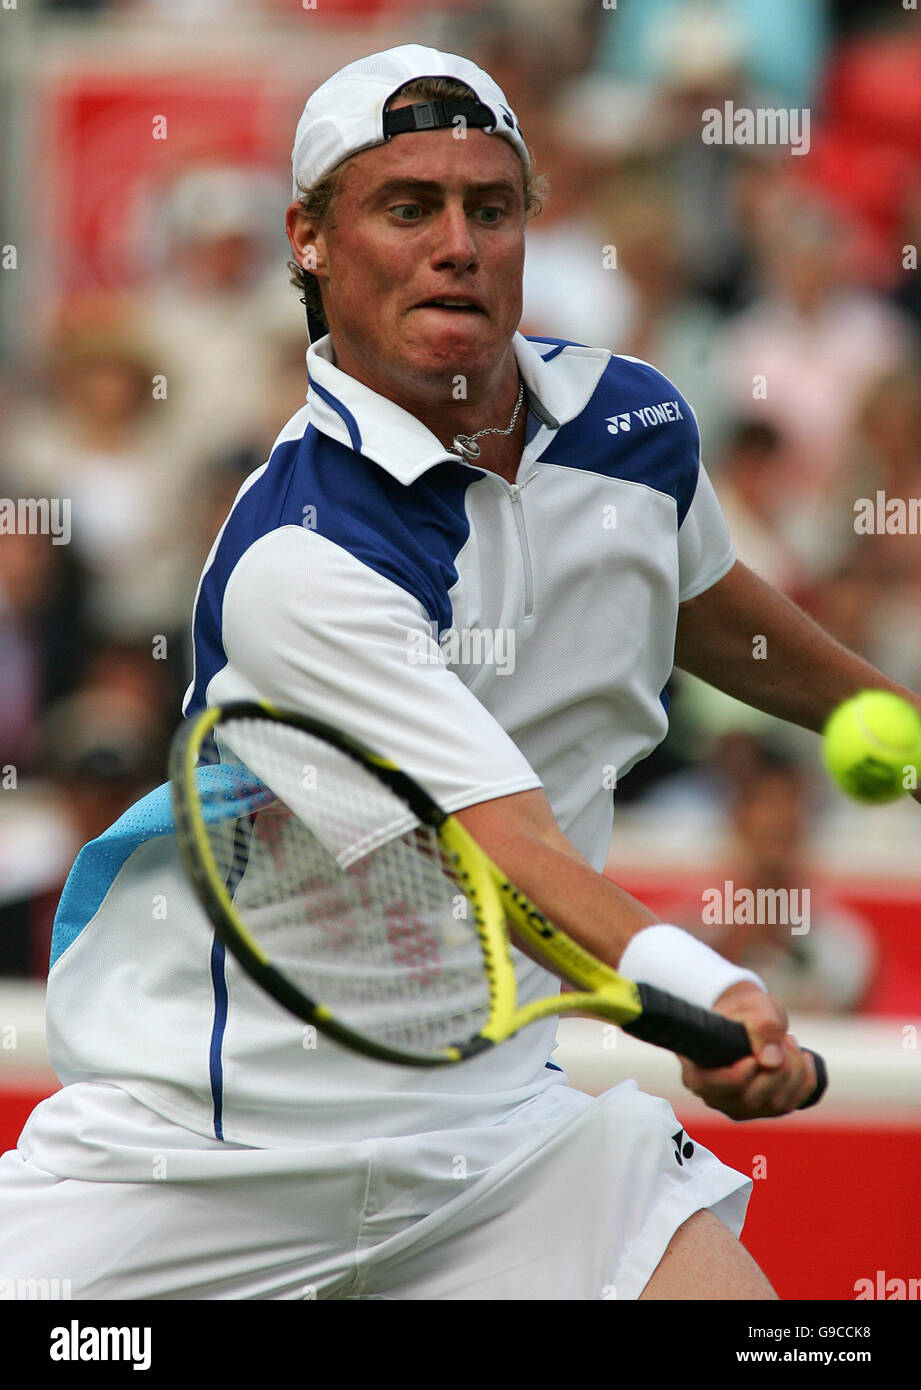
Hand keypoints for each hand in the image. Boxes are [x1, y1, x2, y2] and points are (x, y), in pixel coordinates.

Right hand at [679, 982, 818, 1120]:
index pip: (711, 1087)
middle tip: (783, 1037)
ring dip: (795, 1071)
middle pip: (751, 1100)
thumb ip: (761, 1027)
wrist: (751, 1018)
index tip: (754, 1057)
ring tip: (788, 1040)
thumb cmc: (744, 1011)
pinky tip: (802, 1057)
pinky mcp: (766, 1110)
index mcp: (698, 1072)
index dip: (737, 1075)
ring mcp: (742, 1107)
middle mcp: (717, 1097)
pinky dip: (805, 1080)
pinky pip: (793, 1104)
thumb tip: (772, 1062)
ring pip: (777, 1105)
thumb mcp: (753, 1007)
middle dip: (778, 1068)